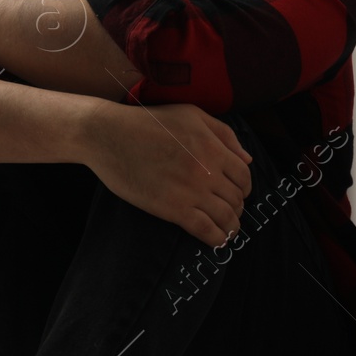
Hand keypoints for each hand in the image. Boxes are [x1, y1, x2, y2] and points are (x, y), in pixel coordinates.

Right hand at [80, 101, 253, 247]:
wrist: (108, 135)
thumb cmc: (147, 122)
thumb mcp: (191, 115)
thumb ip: (223, 134)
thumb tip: (247, 159)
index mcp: (212, 146)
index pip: (244, 176)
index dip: (245, 188)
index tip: (238, 194)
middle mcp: (206, 170)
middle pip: (236, 198)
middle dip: (237, 208)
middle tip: (230, 213)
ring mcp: (190, 191)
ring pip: (224, 216)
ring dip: (231, 227)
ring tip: (227, 230)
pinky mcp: (171, 208)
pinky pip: (204, 229)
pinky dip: (216, 239)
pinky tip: (216, 241)